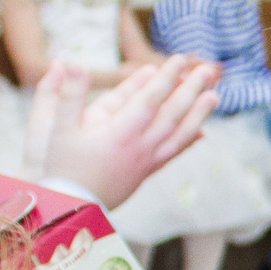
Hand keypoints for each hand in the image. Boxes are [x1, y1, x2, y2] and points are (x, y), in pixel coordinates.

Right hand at [33, 56, 218, 209]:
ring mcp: (145, 162)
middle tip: (207, 70)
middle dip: (191, 90)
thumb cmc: (60, 168)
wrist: (68, 210)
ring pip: (179, 135)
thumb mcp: (56, 129)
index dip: (166, 78)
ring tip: (214, 96)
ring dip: (198, 114)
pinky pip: (173, 153)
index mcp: (119, 135)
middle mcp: (139, 148)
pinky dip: (188, 140)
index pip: (150, 101)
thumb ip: (67, 94)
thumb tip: (68, 60)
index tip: (179, 59)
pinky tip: (201, 132)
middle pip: (172, 115)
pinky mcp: (145, 173)